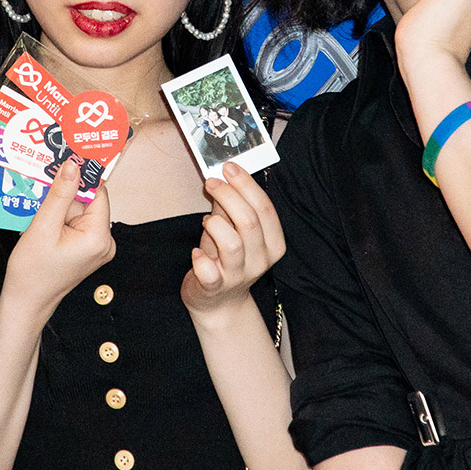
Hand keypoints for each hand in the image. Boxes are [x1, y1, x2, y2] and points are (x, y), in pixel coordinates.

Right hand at [1, 158, 114, 326]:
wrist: (26, 303)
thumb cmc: (32, 273)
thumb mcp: (42, 227)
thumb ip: (60, 194)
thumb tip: (73, 164)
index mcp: (99, 237)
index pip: (96, 192)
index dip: (79, 176)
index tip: (64, 159)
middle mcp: (105, 242)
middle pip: (87, 200)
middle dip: (64, 195)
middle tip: (41, 192)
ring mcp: (97, 246)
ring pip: (79, 210)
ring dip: (59, 207)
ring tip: (40, 219)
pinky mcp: (88, 248)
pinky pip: (76, 222)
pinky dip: (60, 218)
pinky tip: (43, 225)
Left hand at [182, 161, 285, 318]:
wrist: (219, 302)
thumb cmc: (226, 259)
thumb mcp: (232, 229)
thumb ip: (230, 205)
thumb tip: (224, 174)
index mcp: (273, 243)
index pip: (265, 208)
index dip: (246, 184)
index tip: (229, 167)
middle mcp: (260, 260)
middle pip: (249, 221)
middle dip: (228, 195)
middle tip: (212, 182)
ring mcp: (239, 276)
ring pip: (232, 244)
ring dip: (215, 224)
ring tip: (206, 221)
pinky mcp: (215, 288)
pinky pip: (208, 271)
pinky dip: (200, 258)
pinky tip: (196, 252)